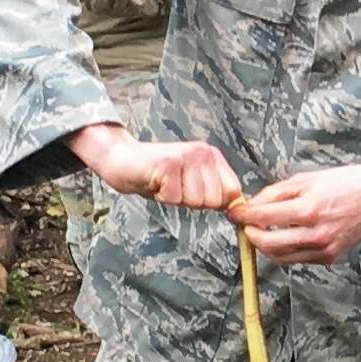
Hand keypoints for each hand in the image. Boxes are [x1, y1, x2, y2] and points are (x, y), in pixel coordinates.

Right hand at [74, 120, 245, 210]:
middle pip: (213, 201)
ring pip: (195, 201)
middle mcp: (203, 153)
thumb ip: (214, 191)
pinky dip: (162, 197)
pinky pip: (174, 199)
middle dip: (192, 202)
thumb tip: (237, 209)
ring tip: (165, 184)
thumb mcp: (192, 182)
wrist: (123, 159)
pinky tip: (155, 182)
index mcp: (212, 156)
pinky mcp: (169, 164)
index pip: (232, 192)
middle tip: (175, 188)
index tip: (196, 196)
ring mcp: (186, 156)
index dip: (215, 203)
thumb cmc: (157, 175)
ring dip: (176, 199)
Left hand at [233, 158, 360, 265]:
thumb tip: (252, 205)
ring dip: (266, 246)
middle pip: (267, 244)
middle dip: (251, 235)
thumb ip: (276, 193)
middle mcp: (315, 233)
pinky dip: (286, 250)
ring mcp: (323, 249)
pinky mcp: (329, 257)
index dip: (243, 216)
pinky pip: (297, 259)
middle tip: (246, 225)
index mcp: (308, 209)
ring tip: (262, 232)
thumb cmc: (343, 182)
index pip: (263, 217)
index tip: (235, 213)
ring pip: (280, 257)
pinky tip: (285, 236)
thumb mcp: (306, 179)